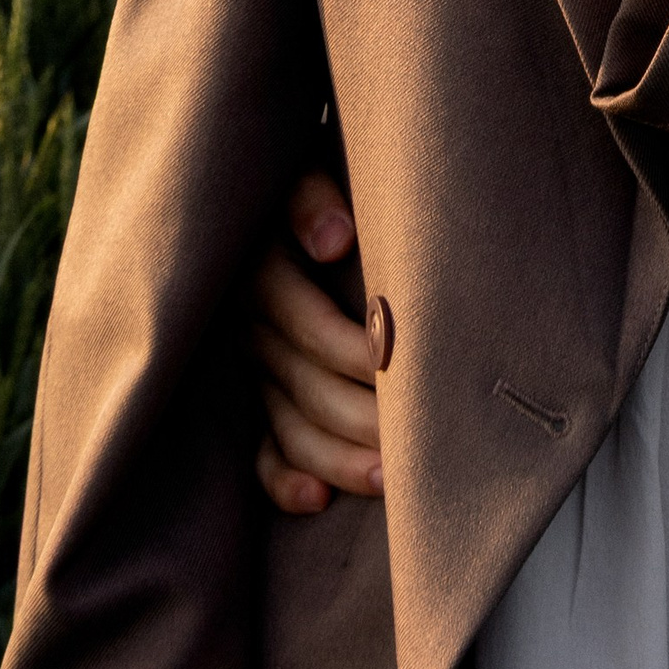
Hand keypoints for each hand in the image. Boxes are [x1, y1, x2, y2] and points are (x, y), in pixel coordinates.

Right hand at [252, 173, 381, 514]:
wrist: (257, 195)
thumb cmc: (298, 182)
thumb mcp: (298, 168)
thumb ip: (310, 197)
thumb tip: (335, 239)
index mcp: (259, 272)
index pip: (310, 326)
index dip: (357, 349)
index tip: (403, 366)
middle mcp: (249, 327)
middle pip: (307, 387)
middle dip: (364, 418)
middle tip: (420, 444)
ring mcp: (248, 370)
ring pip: (290, 426)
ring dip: (338, 459)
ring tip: (391, 480)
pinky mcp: (248, 399)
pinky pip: (259, 451)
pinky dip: (283, 480)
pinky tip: (316, 500)